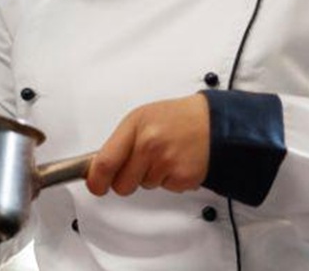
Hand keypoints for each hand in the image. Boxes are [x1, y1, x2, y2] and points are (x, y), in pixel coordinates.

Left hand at [86, 94, 209, 196]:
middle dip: (126, 180)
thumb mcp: (140, 119)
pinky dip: (169, 180)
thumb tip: (97, 166)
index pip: (105, 162)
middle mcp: (149, 145)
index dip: (96, 180)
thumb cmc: (175, 118)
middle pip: (122, 184)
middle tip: (139, 165)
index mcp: (135, 127)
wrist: (213, 122)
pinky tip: (176, 162)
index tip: (95, 186)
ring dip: (151, 176)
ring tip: (164, 155)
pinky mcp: (183, 178)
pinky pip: (165, 189)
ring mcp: (166, 163)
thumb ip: (119, 142)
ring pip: (144, 186)